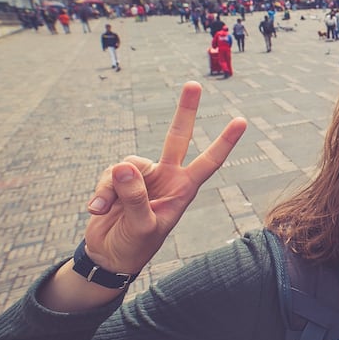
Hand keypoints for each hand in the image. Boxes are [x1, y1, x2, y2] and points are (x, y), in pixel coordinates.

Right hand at [82, 82, 245, 274]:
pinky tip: (96, 211)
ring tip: (106, 211)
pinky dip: (100, 192)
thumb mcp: (141, 226)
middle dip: (185, 111)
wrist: (108, 256)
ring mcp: (142, 177)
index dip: (224, 143)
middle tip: (194, 84)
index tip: (242, 121)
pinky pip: (108, 176)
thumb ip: (134, 197)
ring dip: (113, 188)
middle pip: (177, 137)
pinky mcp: (118, 180)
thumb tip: (123, 167)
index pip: (208, 162)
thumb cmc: (134, 246)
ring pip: (127, 165)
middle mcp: (166, 177)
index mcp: (183, 189)